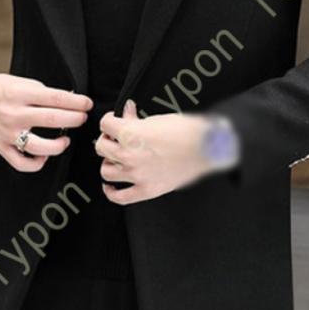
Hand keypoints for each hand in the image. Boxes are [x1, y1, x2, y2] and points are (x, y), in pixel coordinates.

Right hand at [0, 70, 92, 171]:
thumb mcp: (23, 82)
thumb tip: (71, 104)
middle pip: (51, 119)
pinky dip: (36, 164)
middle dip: (74, 119)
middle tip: (82, 118)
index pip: (55, 98)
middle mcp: (12, 114)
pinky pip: (22, 164)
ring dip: (58, 145)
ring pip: (38, 147)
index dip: (76, 102)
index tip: (87, 104)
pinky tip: (45, 156)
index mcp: (19, 94)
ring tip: (65, 140)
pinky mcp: (2, 147)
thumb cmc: (1, 89)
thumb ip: (44, 94)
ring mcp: (7, 133)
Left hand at [95, 100, 216, 204]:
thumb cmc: (186, 131)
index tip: (115, 120)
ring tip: (116, 159)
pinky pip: (119, 197)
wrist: (207, 147)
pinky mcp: (146, 190)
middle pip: (101, 147)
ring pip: (106, 171)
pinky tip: (111, 186)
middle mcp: (129, 155)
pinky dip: (111, 192)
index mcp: (130, 134)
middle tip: (116, 139)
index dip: (109, 120)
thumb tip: (126, 112)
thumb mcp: (157, 118)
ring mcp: (136, 175)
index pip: (105, 124)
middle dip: (108, 140)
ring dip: (109, 163)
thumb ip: (136, 118)